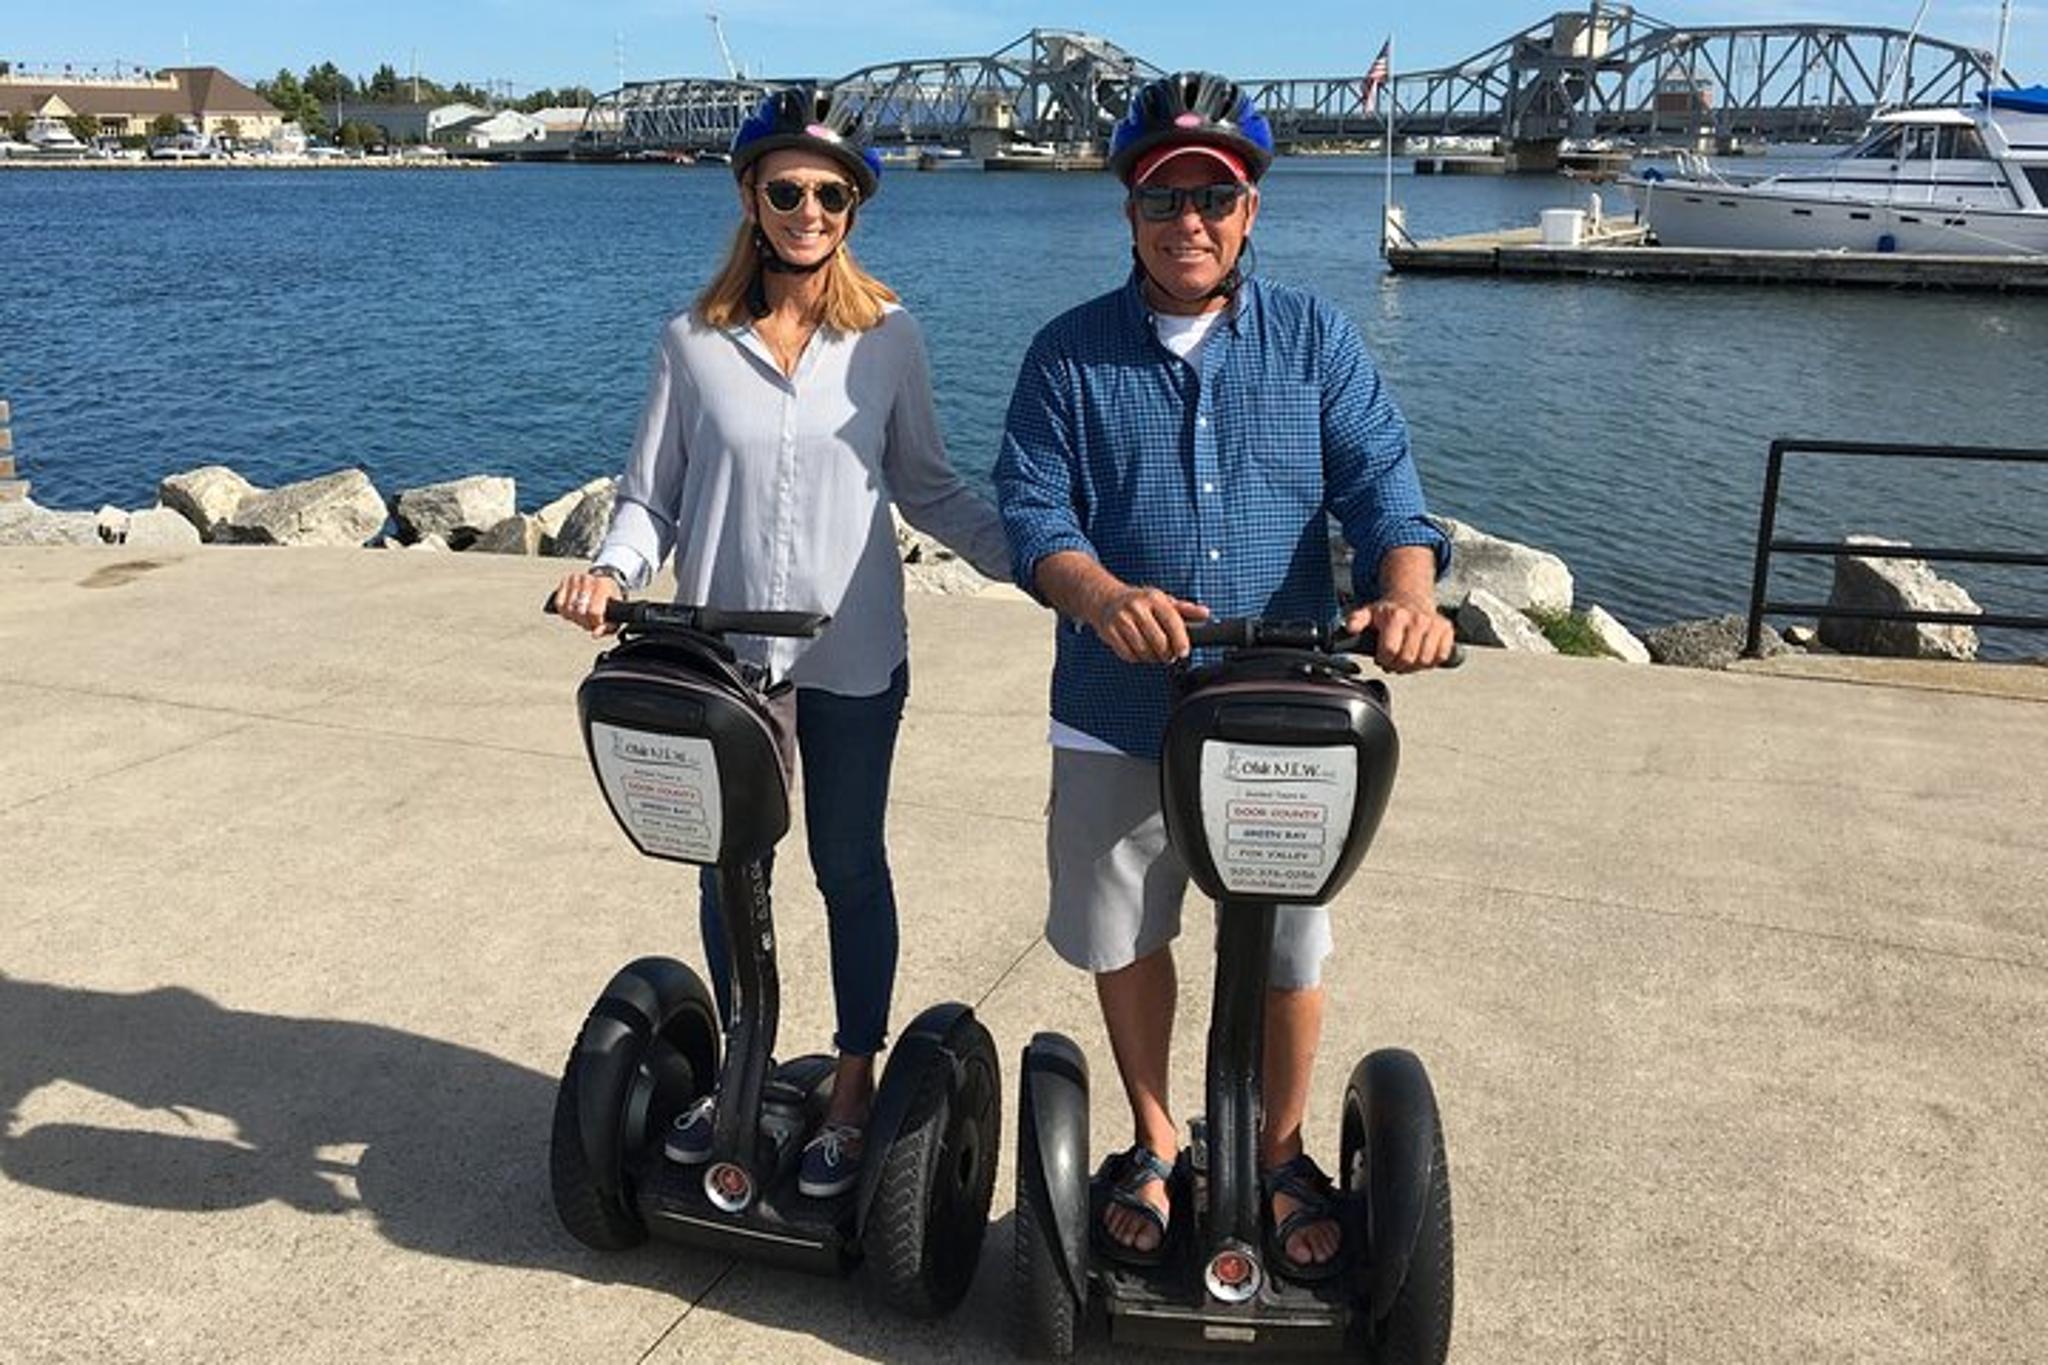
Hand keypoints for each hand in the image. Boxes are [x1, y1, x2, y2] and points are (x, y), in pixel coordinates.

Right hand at [554, 571, 622, 636]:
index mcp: (603, 585)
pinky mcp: (565, 581)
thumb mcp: (615, 614)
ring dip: (575, 617)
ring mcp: (575, 579)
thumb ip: (607, 627)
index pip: (594, 612)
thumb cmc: (609, 601)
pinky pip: (559, 604)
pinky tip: (573, 610)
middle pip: (579, 612)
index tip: (598, 623)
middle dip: (584, 621)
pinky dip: (565, 611)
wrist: (604, 584)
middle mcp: (588, 579)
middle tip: (589, 620)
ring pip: (568, 609)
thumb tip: (594, 635)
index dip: (595, 622)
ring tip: (583, 615)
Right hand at [1090, 585, 1209, 663]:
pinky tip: (1139, 651)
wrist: (1106, 599)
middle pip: (1158, 641)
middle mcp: (1136, 608)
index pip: (1172, 621)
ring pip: (1143, 650)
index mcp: (1153, 598)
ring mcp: (1121, 620)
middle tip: (1169, 655)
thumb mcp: (1163, 600)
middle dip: (1167, 654)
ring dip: (1152, 657)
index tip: (1183, 652)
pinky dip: (1137, 658)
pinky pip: (1128, 655)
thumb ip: (1185, 609)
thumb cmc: (1139, 602)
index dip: (1180, 640)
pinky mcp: (1109, 632)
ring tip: (1154, 652)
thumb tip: (1205, 614)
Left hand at [1345, 594, 1453, 672]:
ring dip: (1414, 666)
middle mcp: (1417, 619)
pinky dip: (1431, 661)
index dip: (1384, 660)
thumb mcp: (1368, 613)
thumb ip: (1356, 620)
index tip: (1382, 658)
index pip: (1391, 650)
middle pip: (1408, 658)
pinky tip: (1421, 655)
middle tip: (1394, 661)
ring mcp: (1434, 624)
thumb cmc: (1389, 611)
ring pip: (1425, 660)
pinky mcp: (1447, 629)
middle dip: (1397, 665)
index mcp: (1396, 616)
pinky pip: (1441, 656)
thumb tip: (1350, 628)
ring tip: (1406, 658)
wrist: (1411, 597)